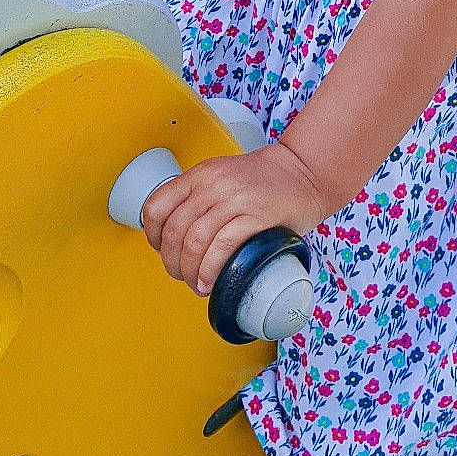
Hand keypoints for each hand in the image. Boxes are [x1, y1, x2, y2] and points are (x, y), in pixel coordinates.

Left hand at [140, 141, 331, 296]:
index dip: (152, 237)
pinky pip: (222, 246)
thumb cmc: (265, 181)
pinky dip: (210, 270)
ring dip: (190, 272)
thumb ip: (199, 197)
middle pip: (174, 231)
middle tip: (181, 276)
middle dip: (172, 263)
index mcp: (200, 174)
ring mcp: (236, 199)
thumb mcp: (223, 176)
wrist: (305, 172)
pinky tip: (210, 281)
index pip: (156, 206)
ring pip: (194, 242)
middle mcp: (214, 184)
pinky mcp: (257, 216)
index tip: (161, 251)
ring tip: (197, 284)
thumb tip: (175, 237)